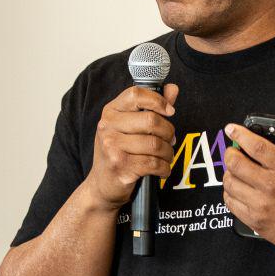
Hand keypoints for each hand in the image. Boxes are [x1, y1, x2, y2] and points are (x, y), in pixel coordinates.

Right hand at [86, 82, 179, 210]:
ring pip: (155, 144)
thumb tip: (172, 89)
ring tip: (166, 157)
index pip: (136, 94)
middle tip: (171, 141)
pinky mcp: (120, 166)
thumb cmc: (119, 154)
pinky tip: (162, 169)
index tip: (170, 111)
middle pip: (151, 120)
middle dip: (168, 132)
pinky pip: (153, 163)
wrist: (101, 186)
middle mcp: (107, 126)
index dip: (158, 100)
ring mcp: (112, 146)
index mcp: (110, 112)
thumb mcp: (131, 128)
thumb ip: (152, 107)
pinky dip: (164, 168)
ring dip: (168, 153)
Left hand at [222, 113, 274, 260]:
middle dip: (230, 154)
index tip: (231, 128)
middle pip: (236, 164)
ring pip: (230, 184)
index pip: (255, 146)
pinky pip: (232, 204)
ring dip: (228, 175)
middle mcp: (272, 185)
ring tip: (234, 172)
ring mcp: (262, 204)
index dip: (239, 134)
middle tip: (232, 152)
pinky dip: (230, 194)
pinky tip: (236, 191)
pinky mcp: (256, 221)